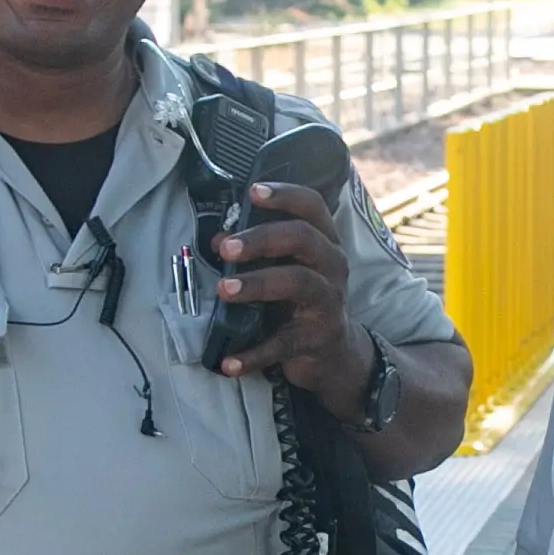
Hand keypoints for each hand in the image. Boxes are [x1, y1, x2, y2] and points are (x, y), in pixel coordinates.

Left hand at [210, 179, 364, 403]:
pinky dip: (254, 354)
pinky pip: (284, 345)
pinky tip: (229, 362)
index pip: (311, 206)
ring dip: (258, 284)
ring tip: (223, 290)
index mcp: (324, 241)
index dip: (284, 195)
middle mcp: (332, 265)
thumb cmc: (301, 300)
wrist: (335, 352)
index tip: (253, 192)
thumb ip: (255, 252)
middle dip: (262, 239)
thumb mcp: (283, 269)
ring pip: (298, 282)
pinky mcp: (318, 338)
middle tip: (226, 248)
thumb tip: (217, 240)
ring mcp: (329, 302)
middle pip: (303, 238)